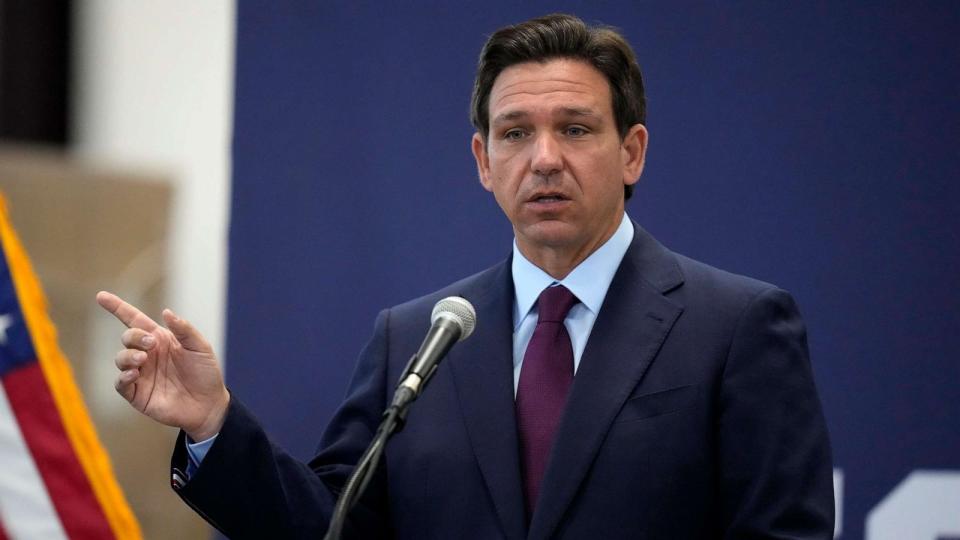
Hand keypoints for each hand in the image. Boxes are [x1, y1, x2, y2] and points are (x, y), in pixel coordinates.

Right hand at [96, 291, 229, 440]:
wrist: (208, 405)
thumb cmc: (206, 373)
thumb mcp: (200, 347)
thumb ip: (184, 329)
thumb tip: (166, 312)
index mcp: (160, 339)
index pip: (134, 320)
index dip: (117, 308)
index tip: (101, 296)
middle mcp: (148, 354)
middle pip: (128, 337)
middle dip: (134, 337)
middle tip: (151, 343)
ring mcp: (141, 374)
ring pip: (121, 358)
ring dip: (128, 356)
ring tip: (143, 359)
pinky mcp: (137, 394)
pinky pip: (121, 383)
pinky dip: (123, 376)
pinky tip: (134, 373)